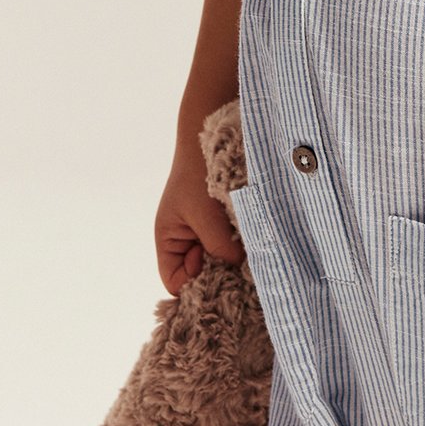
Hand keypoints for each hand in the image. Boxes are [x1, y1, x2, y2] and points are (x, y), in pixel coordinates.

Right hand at [155, 147, 246, 296]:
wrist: (215, 139)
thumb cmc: (199, 175)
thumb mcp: (205, 215)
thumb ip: (219, 246)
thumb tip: (240, 267)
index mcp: (170, 240)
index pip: (175, 281)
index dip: (192, 286)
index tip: (214, 277)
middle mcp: (187, 241)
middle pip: (200, 274)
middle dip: (218, 275)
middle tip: (239, 271)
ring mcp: (207, 233)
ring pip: (220, 260)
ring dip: (233, 259)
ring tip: (249, 253)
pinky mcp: (226, 224)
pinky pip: (233, 245)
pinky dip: (243, 246)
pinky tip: (255, 242)